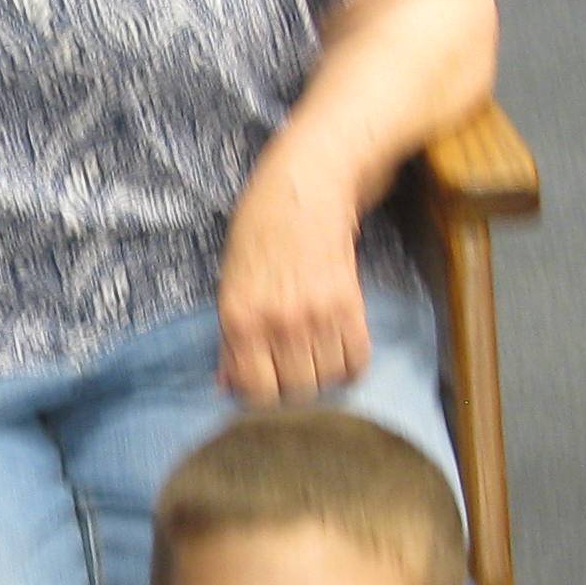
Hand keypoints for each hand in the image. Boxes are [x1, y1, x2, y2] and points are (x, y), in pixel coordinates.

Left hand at [217, 154, 368, 403]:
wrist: (306, 189)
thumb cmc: (260, 231)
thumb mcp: (230, 283)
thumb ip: (230, 339)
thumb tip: (228, 386)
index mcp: (238, 318)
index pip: (254, 392)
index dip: (262, 395)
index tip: (268, 384)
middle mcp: (276, 322)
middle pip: (294, 392)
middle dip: (294, 387)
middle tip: (294, 367)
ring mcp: (315, 315)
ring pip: (325, 379)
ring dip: (323, 376)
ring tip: (317, 354)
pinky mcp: (349, 304)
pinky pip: (356, 359)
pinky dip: (350, 364)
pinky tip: (340, 350)